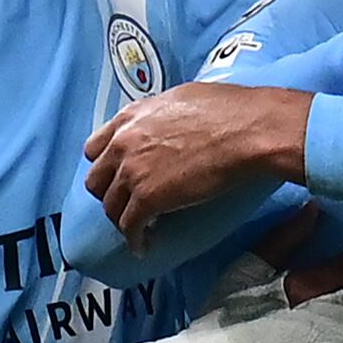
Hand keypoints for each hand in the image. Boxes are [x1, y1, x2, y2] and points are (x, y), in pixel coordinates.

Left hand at [84, 84, 311, 243]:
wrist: (247, 131)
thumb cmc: (229, 110)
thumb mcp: (182, 98)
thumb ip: (159, 114)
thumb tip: (165, 123)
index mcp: (131, 117)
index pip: (95, 147)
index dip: (106, 165)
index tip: (116, 175)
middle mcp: (123, 143)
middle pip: (96, 180)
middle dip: (110, 193)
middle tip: (127, 202)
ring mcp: (132, 172)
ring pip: (111, 207)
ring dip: (123, 219)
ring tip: (140, 227)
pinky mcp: (147, 198)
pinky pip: (130, 227)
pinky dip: (136, 239)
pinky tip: (144, 244)